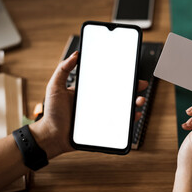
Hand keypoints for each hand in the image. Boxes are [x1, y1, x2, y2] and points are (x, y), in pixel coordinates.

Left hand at [29, 51, 147, 158]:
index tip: (130, 70)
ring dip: (134, 103)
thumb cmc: (51, 113)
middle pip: (119, 93)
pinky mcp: (104, 128)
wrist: (51, 136)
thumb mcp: (55, 87)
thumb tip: (75, 55)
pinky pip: (121, 123)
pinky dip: (130, 119)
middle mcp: (98, 102)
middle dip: (133, 88)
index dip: (120, 76)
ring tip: (139, 100)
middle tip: (140, 84)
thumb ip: (63, 70)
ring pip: (123, 108)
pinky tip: (135, 115)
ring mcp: (102, 115)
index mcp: (89, 91)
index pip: (108, 81)